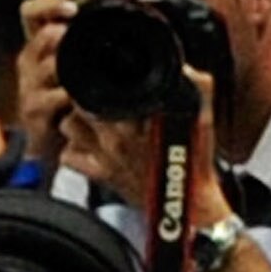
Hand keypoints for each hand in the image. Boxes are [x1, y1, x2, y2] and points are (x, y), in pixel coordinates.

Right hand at [17, 0, 75, 166]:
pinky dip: (70, 97)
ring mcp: (29, 86)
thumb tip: (134, 10)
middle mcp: (30, 61)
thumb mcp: (77, 64)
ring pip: (47, 66)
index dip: (47, 5)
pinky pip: (54, 97)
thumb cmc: (69, 99)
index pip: (31, 12)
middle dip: (59, 37)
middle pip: (40, 37)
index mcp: (41, 43)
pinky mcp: (33, 110)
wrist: (52, 142)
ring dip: (66, 67)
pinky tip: (80, 99)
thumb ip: (90, 40)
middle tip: (72, 39)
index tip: (72, 10)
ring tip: (78, 73)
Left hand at [59, 64, 224, 227]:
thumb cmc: (196, 159)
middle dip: (85, 100)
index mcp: (142, 117)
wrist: (190, 202)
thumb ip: (198, 87)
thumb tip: (186, 69)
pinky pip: (69, 157)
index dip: (99, 81)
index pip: (102, 90)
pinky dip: (72, 150)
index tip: (107, 82)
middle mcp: (119, 136)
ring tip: (90, 121)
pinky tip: (87, 146)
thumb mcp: (202, 118)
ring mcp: (106, 156)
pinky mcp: (100, 175)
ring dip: (75, 122)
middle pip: (79, 105)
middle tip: (99, 102)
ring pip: (68, 127)